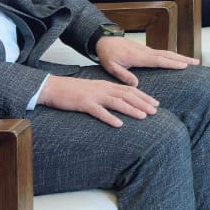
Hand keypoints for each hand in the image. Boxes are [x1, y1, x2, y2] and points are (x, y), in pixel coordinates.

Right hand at [41, 73, 160, 127]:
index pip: (130, 90)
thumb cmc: (73, 91)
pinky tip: (119, 124)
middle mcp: (103, 89)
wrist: (53, 87)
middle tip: (155, 111)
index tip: (155, 104)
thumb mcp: (94, 90)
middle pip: (127, 95)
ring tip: (143, 116)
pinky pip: (98, 112)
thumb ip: (107, 94)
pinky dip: (109, 118)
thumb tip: (121, 102)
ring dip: (131, 109)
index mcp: (106, 85)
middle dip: (142, 103)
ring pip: (116, 102)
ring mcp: (94, 96)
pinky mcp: (84, 104)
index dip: (144, 97)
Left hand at [93, 35, 198, 85]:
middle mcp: (146, 52)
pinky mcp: (147, 50)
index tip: (184, 65)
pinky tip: (179, 59)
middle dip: (183, 59)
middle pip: (168, 55)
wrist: (105, 40)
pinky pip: (163, 53)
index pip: (159, 60)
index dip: (172, 63)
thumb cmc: (108, 54)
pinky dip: (173, 56)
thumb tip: (136, 84)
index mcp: (139, 57)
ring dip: (181, 57)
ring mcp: (148, 50)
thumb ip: (124, 75)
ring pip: (167, 53)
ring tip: (193, 61)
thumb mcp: (111, 67)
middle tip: (196, 62)